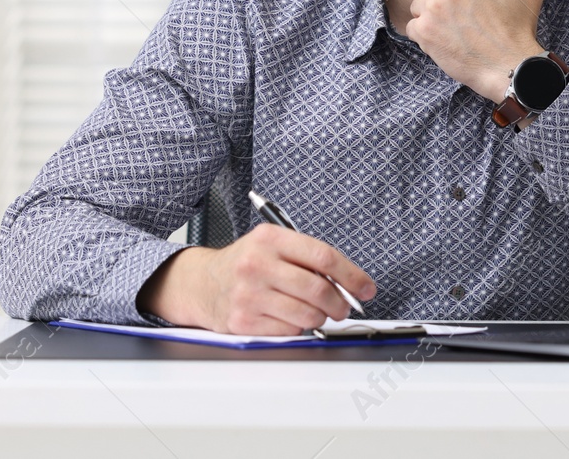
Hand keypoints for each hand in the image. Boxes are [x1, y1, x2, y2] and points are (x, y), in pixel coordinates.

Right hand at [137, 225, 376, 334]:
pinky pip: (289, 330)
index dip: (352, 275)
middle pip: (318, 289)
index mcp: (270, 239)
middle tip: (343, 307)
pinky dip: (298, 327)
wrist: (201, 283)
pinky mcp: (243, 321)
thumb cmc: (245, 263)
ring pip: (307, 314)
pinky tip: (289, 317)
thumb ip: (308, 258)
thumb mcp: (272, 245)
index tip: (366, 288)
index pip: (323, 257)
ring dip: (320, 317)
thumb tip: (349, 283)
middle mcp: (257, 264)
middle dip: (340, 303)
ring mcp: (248, 294)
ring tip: (315, 311)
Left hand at [405, 0, 548, 101]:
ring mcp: (433, 7)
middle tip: (463, 17)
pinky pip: (412, 27)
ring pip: (419, 6)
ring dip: (431, 18)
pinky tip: (446, 41)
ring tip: (455, 30)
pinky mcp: (424, 30)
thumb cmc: (520, 26)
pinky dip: (424, 36)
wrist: (510, 66)